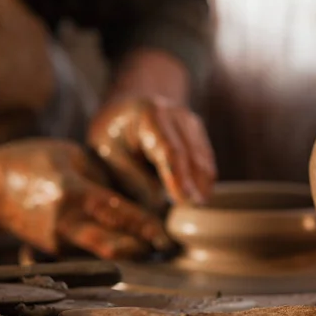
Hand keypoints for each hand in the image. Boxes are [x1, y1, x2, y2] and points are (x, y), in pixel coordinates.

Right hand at [0, 139, 171, 258]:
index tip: (169, 232)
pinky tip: (127, 242)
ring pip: (104, 254)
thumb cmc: (33, 162)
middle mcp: (66, 224)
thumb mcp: (73, 156)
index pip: (119, 212)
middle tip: (166, 245)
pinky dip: (110, 249)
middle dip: (143, 248)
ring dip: (129, 251)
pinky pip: (90, 254)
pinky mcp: (55, 251)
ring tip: (153, 244)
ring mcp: (59, 242)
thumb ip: (104, 178)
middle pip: (114, 246)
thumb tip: (138, 198)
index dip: (147, 225)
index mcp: (73, 193)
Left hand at [88, 97, 216, 207]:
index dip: (178, 176)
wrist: (127, 106)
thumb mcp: (110, 153)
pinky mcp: (197, 131)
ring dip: (203, 181)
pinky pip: (205, 156)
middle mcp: (175, 114)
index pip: (169, 150)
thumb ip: (133, 177)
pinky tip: (201, 193)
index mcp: (149, 115)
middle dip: (195, 183)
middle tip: (195, 209)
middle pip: (191, 153)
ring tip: (199, 205)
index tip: (183, 199)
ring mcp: (189, 121)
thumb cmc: (113, 132)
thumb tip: (159, 204)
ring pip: (202, 155)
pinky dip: (204, 175)